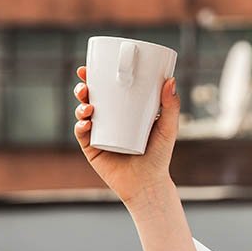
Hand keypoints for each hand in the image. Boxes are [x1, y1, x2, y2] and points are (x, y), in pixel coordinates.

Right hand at [73, 65, 179, 205]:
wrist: (149, 183)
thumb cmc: (160, 155)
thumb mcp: (168, 128)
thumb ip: (171, 106)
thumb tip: (171, 80)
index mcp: (123, 110)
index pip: (108, 89)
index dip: (97, 77)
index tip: (92, 67)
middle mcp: (108, 120)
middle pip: (90, 98)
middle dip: (83, 88)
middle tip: (85, 84)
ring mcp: (99, 134)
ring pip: (83, 114)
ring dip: (80, 105)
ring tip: (89, 106)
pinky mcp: (93, 150)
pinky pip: (82, 135)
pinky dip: (81, 127)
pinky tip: (86, 124)